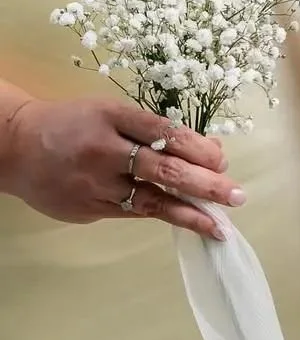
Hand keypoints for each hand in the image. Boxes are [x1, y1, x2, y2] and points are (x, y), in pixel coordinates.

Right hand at [0, 97, 245, 239]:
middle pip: (165, 168)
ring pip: (151, 200)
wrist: (16, 146)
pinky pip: (133, 212)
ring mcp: (96, 183)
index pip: (166, 133)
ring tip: (220, 225)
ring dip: (191, 213)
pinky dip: (164, 216)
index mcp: (113, 116)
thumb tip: (208, 152)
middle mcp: (105, 150)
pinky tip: (189, 222)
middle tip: (237, 196)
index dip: (198, 149)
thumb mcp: (111, 113)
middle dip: (206, 185)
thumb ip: (154, 131)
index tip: (222, 162)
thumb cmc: (76, 125)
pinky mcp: (89, 208)